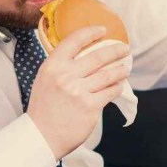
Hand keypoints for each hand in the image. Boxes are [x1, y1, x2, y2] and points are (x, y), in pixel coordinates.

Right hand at [26, 26, 131, 159]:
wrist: (41, 136)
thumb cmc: (44, 109)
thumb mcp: (45, 80)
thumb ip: (61, 68)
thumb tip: (83, 57)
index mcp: (52, 66)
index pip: (74, 41)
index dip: (91, 33)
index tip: (103, 30)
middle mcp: (65, 76)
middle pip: (98, 56)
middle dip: (115, 51)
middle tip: (124, 49)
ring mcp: (79, 91)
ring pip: (108, 75)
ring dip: (120, 70)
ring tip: (125, 68)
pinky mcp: (91, 106)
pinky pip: (110, 92)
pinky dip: (117, 88)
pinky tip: (119, 86)